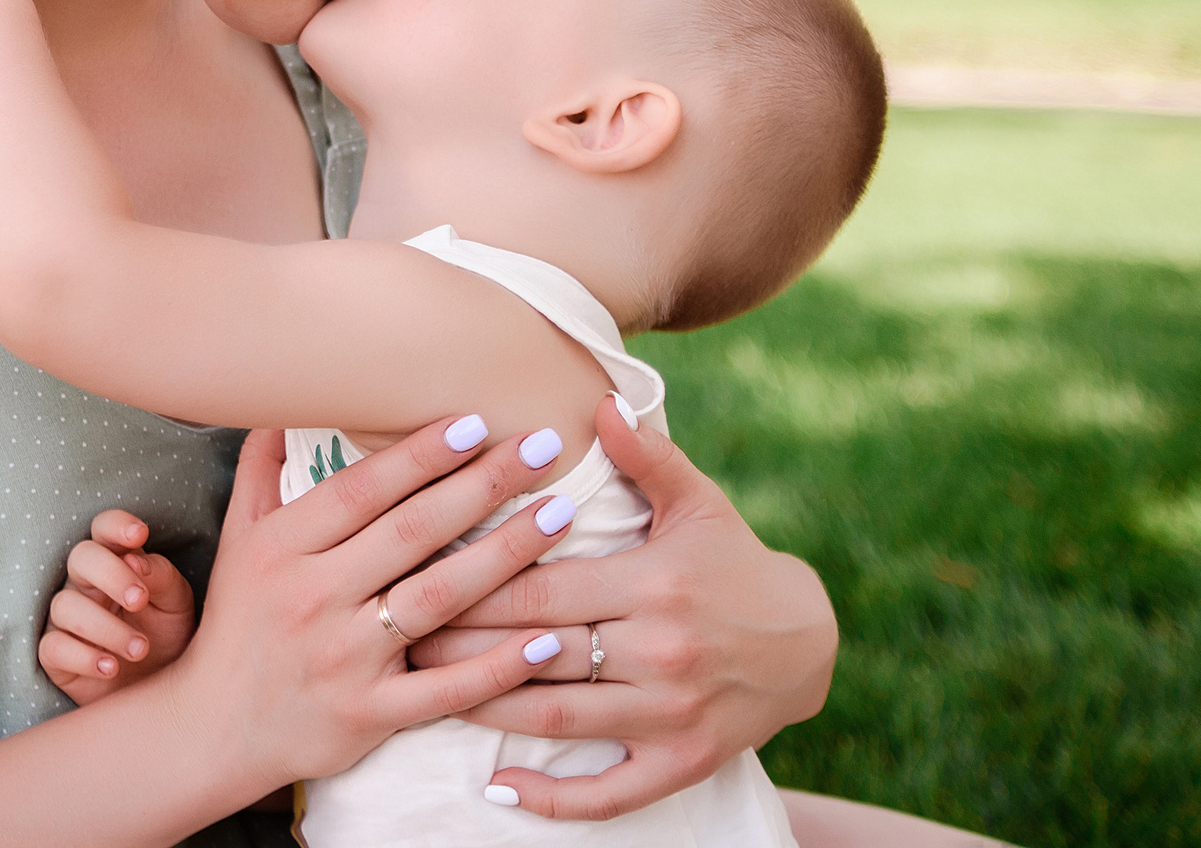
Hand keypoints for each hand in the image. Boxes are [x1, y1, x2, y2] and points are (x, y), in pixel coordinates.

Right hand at [38, 510, 196, 704]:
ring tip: (140, 649)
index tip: (139, 535)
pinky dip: (83, 657)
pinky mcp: (56, 655)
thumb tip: (136, 559)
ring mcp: (66, 619)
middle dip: (111, 574)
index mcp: (116, 562)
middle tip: (140, 600)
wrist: (161, 692)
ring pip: (65, 606)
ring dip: (105, 627)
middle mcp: (86, 585)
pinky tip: (112, 667)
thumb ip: (161, 577)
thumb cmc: (167, 638)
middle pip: (80, 557)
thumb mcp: (176, 605)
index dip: (116, 526)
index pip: (104, 529)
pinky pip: (53, 647)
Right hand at [151, 419, 586, 794]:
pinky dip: (497, 666)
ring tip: (557, 515)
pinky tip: (546, 639)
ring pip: (437, 598)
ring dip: (504, 554)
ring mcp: (344, 659)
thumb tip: (285, 404)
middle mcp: (313, 596)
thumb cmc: (238, 623)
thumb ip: (262, 469)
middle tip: (539, 448)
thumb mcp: (237, 538)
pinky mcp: (370, 714)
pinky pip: (445, 688)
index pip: (361, 489)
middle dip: (481, 486)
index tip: (473, 423)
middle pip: (411, 532)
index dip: (419, 455)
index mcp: (283, 547)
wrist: (214, 728)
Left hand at [409, 395, 837, 821]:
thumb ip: (647, 457)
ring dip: (485, 709)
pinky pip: (608, 792)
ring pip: (557, 719)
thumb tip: (601, 403)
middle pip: (536, 652)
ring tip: (422, 694)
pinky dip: (554, 797)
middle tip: (393, 636)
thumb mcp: (699, 504)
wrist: (808, 643)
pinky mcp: (682, 763)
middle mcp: (661, 653)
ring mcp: (671, 715)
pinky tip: (500, 786)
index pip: (542, 589)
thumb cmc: (734, 562)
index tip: (414, 577)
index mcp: (655, 585)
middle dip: (460, 645)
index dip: (474, 586)